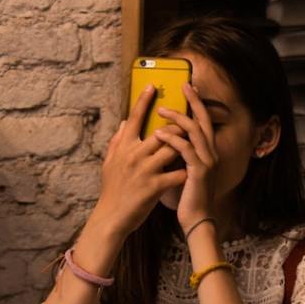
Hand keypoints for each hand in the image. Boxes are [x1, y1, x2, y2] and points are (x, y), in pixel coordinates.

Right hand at [92, 84, 187, 237]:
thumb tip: (124, 123)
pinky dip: (186, 171)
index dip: (144, 101)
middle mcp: (134, 154)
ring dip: (186, 145)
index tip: (153, 86)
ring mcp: (145, 170)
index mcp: (123, 147)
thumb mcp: (109, 163)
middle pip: (162, 131)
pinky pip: (177, 173)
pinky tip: (192, 171)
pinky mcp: (155, 186)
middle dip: (179, 125)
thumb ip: (117, 141)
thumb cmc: (112, 190)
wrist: (112, 217)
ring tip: (194, 144)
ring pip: (173, 149)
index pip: (135, 118)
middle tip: (189, 121)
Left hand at [151, 83, 219, 231]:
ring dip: (177, 118)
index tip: (187, 88)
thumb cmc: (187, 196)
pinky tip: (158, 133)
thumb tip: (163, 139)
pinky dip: (172, 139)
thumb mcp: (183, 170)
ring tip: (161, 111)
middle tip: (183, 86)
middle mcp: (210, 153)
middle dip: (193, 102)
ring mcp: (206, 161)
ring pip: (194, 131)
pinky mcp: (199, 171)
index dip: (197, 104)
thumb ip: (177, 154)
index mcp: (206, 152)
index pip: (203, 121)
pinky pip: (186, 149)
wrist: (195, 219)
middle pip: (203, 120)